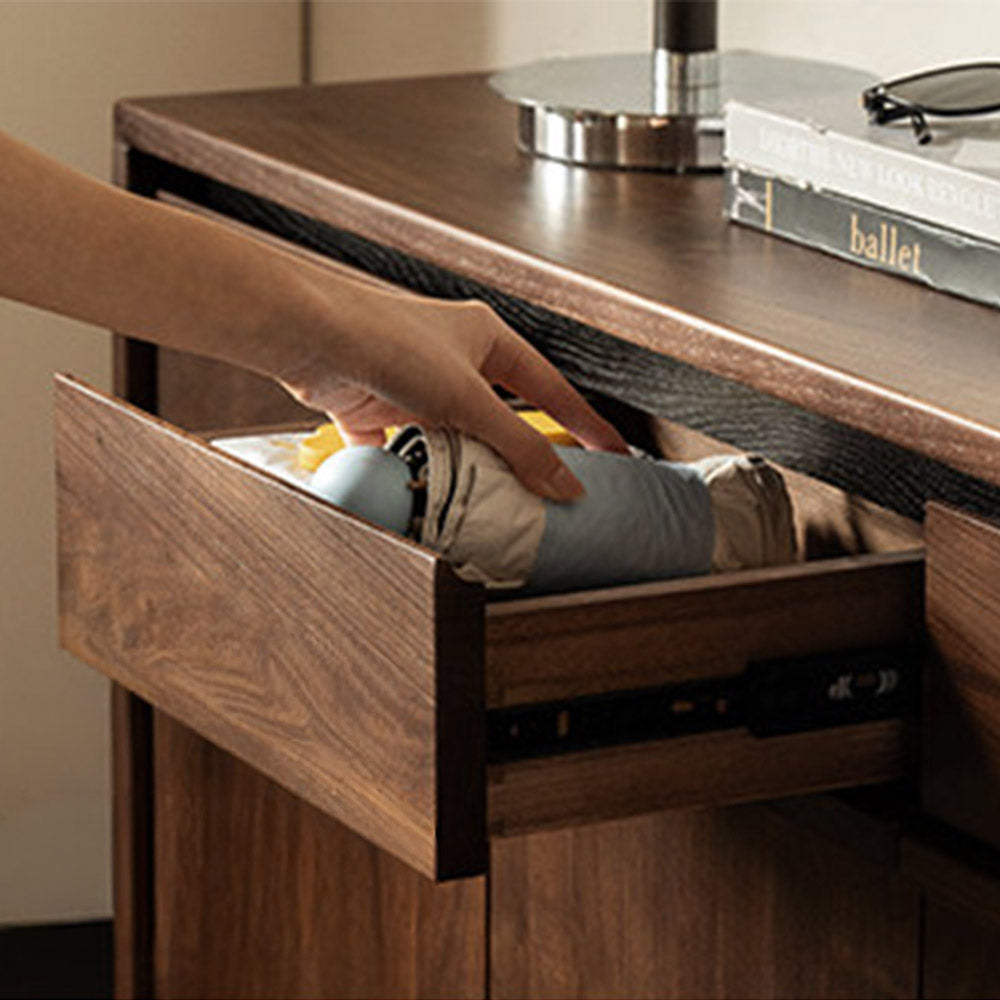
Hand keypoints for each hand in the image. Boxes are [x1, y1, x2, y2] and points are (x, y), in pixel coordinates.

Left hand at [275, 283, 628, 501]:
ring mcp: (412, 383)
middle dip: (517, 452)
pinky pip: (399, 447)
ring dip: (462, 463)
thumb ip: (517, 444)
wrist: (311, 336)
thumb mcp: (466, 399)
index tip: (610, 452)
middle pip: (500, 416)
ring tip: (480, 495)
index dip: (583, 421)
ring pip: (452, 435)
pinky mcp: (375, 406)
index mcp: (485, 339)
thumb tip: (561, 482)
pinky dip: (406, 468)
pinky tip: (413, 486)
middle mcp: (451, 358)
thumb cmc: (383, 337)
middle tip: (543, 488)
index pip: (549, 387)